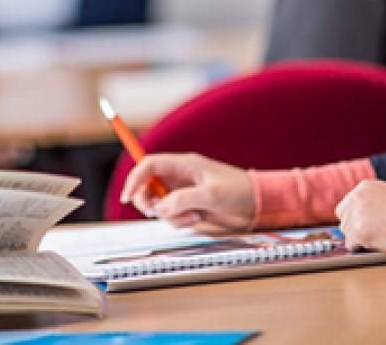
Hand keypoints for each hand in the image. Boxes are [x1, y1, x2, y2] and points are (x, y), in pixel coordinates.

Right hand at [121, 153, 254, 232]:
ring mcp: (184, 192)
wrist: (257, 204)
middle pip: (148, 185)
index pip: (149, 165)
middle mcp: (180, 176)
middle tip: (158, 213)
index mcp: (184, 164)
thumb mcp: (211, 195)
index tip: (127, 197)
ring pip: (158, 203)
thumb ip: (183, 199)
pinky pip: (171, 214)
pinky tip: (196, 219)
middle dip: (148, 201)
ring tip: (191, 217)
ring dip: (168, 214)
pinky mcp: (189, 206)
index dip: (135, 178)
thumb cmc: (238, 192)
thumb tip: (160, 208)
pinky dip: (178, 220)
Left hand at [334, 179, 385, 258]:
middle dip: (356, 230)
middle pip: (344, 221)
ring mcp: (356, 214)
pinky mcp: (359, 232)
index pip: (346, 207)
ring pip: (348, 235)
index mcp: (365, 187)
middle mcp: (356, 197)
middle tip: (378, 237)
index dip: (357, 220)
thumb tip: (364, 223)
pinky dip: (366, 250)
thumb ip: (375, 206)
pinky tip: (385, 245)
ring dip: (363, 241)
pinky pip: (353, 247)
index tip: (368, 228)